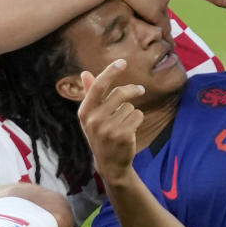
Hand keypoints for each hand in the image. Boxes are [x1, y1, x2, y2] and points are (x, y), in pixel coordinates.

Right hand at [77, 60, 145, 182]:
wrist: (110, 164)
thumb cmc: (101, 135)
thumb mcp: (91, 116)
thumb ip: (90, 94)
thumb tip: (85, 73)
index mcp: (84, 112)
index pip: (98, 86)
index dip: (110, 72)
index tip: (122, 62)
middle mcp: (94, 120)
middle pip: (119, 93)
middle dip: (132, 90)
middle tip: (140, 89)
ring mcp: (108, 129)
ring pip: (130, 106)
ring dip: (131, 111)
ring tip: (125, 124)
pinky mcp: (123, 135)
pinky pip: (137, 115)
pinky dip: (137, 119)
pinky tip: (130, 131)